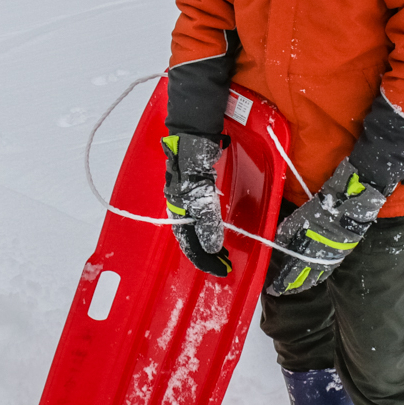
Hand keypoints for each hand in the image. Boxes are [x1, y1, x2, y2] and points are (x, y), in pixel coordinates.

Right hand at [162, 132, 230, 275]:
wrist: (192, 134)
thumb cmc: (193, 162)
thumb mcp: (201, 195)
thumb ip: (207, 221)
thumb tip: (211, 247)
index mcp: (177, 210)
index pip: (189, 243)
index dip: (203, 259)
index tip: (220, 270)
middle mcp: (179, 207)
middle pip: (192, 238)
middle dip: (207, 254)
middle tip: (225, 265)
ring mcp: (186, 198)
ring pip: (196, 228)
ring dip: (209, 242)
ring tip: (222, 253)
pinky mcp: (195, 189)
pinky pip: (201, 215)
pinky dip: (209, 227)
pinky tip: (215, 229)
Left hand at [266, 160, 386, 294]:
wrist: (347, 208)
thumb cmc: (318, 214)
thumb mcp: (295, 222)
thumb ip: (285, 237)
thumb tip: (278, 245)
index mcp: (304, 257)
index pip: (289, 277)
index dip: (280, 285)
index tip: (272, 290)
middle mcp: (317, 264)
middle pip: (303, 282)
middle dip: (292, 287)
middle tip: (284, 290)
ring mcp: (330, 261)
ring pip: (316, 279)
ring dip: (306, 284)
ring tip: (299, 285)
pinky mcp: (340, 256)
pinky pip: (326, 272)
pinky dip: (318, 276)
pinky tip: (315, 274)